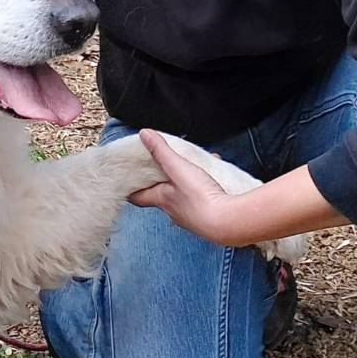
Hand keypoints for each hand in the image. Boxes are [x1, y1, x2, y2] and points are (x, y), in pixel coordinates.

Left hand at [127, 129, 241, 245]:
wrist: (230, 222)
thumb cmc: (201, 199)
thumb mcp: (178, 168)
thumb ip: (162, 151)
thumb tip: (144, 135)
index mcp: (162, 200)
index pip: (138, 196)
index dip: (131, 187)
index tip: (126, 179)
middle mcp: (174, 211)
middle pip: (162, 194)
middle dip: (162, 179)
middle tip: (162, 165)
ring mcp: (192, 215)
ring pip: (184, 194)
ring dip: (187, 180)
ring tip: (194, 166)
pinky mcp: (210, 215)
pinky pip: (204, 197)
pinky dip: (206, 185)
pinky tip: (215, 177)